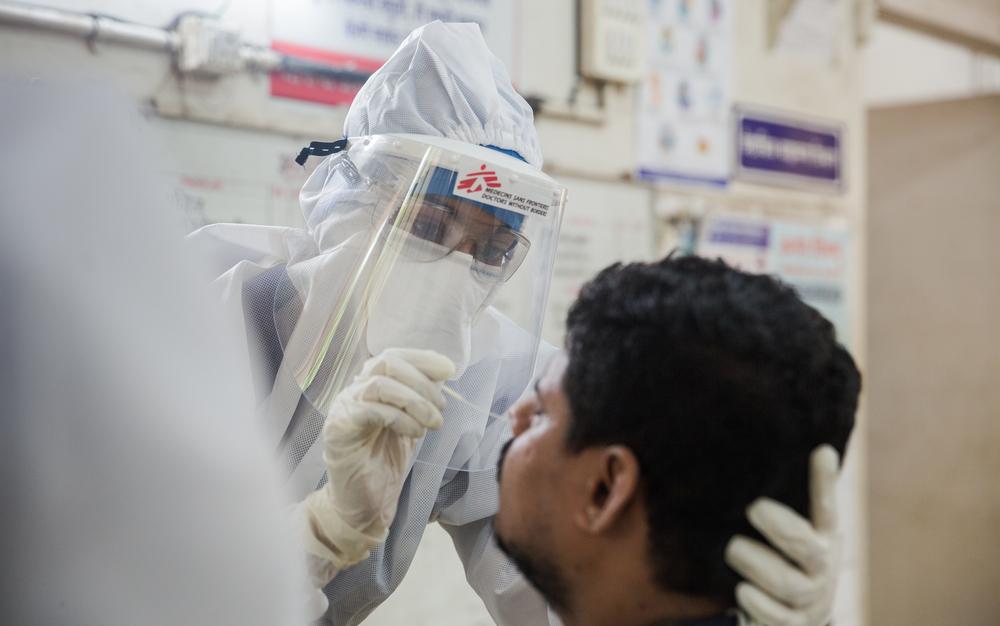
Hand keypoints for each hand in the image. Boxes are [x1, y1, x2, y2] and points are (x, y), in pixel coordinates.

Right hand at [300, 348, 454, 576]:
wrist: (363, 503)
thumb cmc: (385, 461)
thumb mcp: (411, 422)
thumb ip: (420, 397)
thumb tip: (443, 373)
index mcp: (370, 386)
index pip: (394, 356)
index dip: (423, 358)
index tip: (449, 369)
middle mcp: (354, 391)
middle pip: (386, 363)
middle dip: (422, 382)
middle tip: (441, 407)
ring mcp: (343, 408)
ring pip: (380, 384)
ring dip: (415, 401)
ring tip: (433, 424)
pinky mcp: (339, 428)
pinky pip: (371, 411)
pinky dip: (400, 419)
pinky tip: (414, 434)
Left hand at [725, 445, 841, 625]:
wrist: (794, 619)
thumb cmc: (786, 562)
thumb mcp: (791, 532)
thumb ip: (787, 502)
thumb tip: (792, 452)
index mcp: (823, 537)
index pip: (827, 506)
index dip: (824, 481)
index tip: (820, 450)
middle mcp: (822, 567)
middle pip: (806, 546)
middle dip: (779, 526)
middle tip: (753, 508)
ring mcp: (812, 599)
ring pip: (788, 583)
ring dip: (755, 563)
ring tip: (734, 549)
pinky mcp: (794, 624)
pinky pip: (777, 615)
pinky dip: (757, 601)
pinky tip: (743, 590)